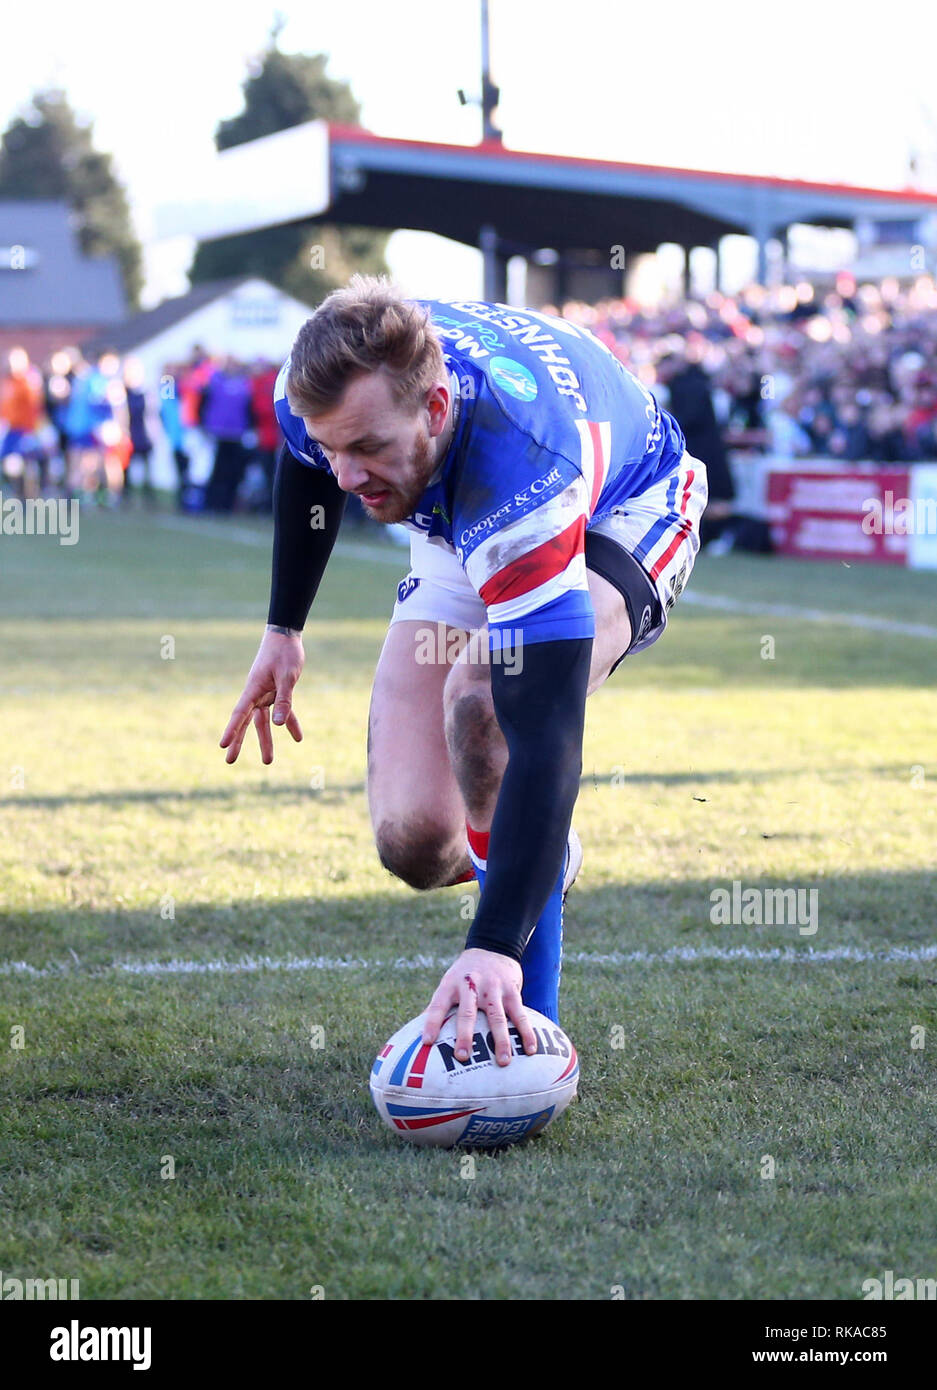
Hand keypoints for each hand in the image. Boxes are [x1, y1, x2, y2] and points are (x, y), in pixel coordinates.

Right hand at [220, 627, 303, 763]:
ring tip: (267, 761)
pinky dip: (290, 723)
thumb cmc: (284, 653)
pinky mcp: (277, 693)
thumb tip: (278, 724)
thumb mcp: (287, 677)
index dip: (231, 730)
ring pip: (264, 721)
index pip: (239, 714)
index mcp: (254, 689)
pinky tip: (298, 738)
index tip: (222, 745)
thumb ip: (284, 700)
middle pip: (246, 722)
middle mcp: (256, 695)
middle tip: (229, 762)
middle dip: (239, 742)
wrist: (285, 636)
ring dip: (266, 740)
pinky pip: (283, 711)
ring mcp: (265, 695)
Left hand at [421, 948, 537, 1066]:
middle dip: (465, 1035)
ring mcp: (493, 988)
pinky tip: (530, 1049)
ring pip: (497, 1016)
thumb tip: (417, 1035)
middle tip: (463, 1057)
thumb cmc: (465, 974)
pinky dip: (526, 1032)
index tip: (426, 1043)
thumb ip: (437, 1007)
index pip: (437, 1005)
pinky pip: (520, 1013)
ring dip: (501, 1040)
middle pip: (467, 1013)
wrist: (493, 946)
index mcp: (451, 985)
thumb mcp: (448, 983)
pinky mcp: (512, 990)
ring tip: (503, 1062)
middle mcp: (471, 986)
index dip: (431, 1023)